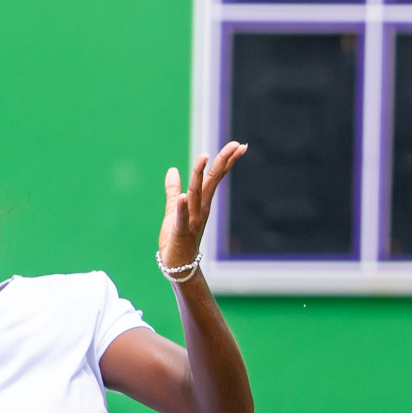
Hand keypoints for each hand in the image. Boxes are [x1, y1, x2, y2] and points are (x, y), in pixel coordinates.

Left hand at [160, 141, 246, 271]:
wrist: (178, 267)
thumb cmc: (177, 239)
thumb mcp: (174, 211)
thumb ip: (173, 191)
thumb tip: (173, 170)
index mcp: (201, 203)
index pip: (215, 178)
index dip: (225, 161)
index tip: (238, 145)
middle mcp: (201, 209)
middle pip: (212, 182)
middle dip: (223, 162)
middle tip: (236, 145)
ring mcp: (192, 220)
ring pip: (197, 194)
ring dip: (200, 176)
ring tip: (204, 157)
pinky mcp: (180, 231)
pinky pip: (181, 218)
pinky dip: (182, 207)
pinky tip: (184, 197)